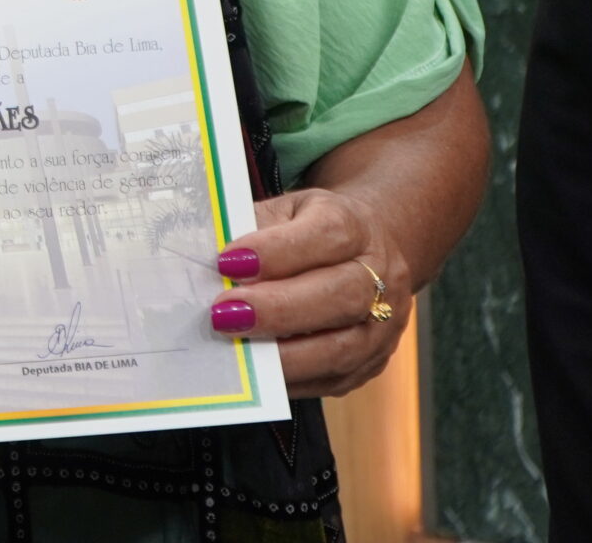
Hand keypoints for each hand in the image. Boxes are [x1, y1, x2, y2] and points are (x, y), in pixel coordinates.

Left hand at [209, 188, 411, 397]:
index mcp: (356, 226)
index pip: (326, 235)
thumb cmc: (309, 231)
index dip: (275, 251)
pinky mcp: (370, 364)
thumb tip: (208, 264)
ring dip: (282, 353)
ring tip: (237, 347)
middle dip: (277, 309)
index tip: (227, 262)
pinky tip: (255, 370)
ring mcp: (382, 325)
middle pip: (340, 296)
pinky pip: (332, 379)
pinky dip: (289, 378)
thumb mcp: (283, 213)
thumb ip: (252, 232)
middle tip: (224, 314)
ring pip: (341, 347)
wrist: (363, 251)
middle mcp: (381, 276)